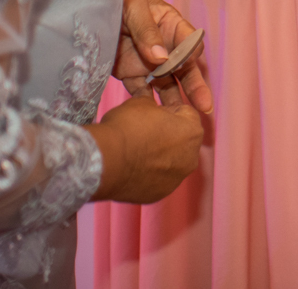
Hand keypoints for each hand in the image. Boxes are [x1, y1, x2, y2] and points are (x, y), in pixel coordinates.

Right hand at [89, 95, 205, 203]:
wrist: (105, 160)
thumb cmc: (126, 128)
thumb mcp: (141, 102)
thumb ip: (154, 103)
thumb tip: (151, 104)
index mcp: (192, 131)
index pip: (186, 114)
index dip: (168, 110)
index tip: (152, 113)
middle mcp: (191, 157)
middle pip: (182, 140)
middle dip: (168, 134)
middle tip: (144, 131)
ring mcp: (176, 179)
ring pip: (171, 161)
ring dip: (159, 155)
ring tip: (136, 150)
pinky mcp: (160, 194)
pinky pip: (158, 179)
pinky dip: (149, 173)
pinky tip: (133, 167)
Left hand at [114, 0, 213, 112]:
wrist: (88, 2)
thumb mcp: (135, 7)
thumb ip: (147, 31)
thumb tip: (162, 58)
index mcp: (172, 25)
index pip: (189, 43)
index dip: (190, 54)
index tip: (187, 63)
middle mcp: (165, 46)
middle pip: (184, 68)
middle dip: (195, 86)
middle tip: (205, 106)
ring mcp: (148, 62)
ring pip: (166, 83)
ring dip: (174, 100)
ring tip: (181, 119)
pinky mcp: (130, 73)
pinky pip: (141, 91)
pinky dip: (147, 104)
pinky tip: (152, 118)